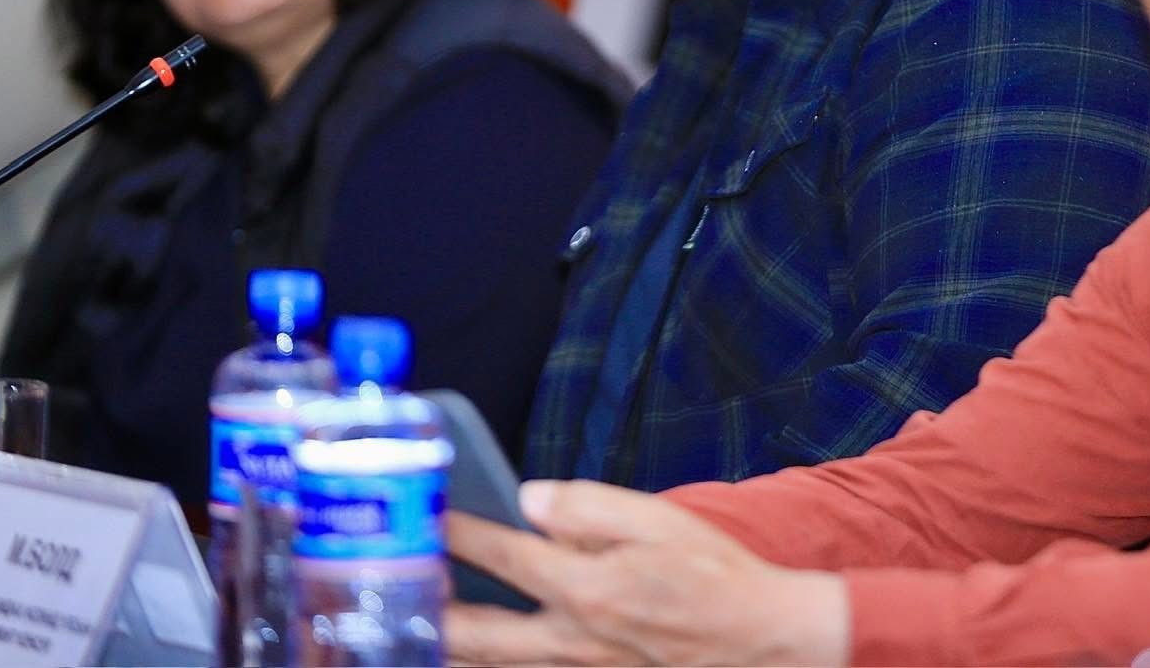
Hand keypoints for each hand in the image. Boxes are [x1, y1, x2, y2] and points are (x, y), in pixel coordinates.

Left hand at [446, 480, 850, 666]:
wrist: (758, 638)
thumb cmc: (712, 574)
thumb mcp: (657, 519)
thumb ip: (587, 506)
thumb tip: (528, 499)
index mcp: (586, 587)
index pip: (502, 553)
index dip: (457, 531)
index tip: (426, 513)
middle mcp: (571, 638)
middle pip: (475, 633)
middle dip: (428, 611)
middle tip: (392, 589)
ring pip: (493, 666)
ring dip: (450, 648)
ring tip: (415, 629)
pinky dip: (493, 664)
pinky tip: (476, 653)